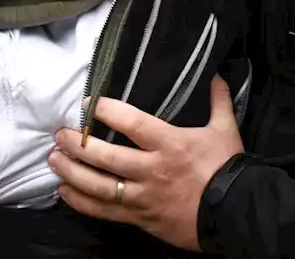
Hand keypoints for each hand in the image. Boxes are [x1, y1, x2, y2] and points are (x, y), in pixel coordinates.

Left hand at [48, 76, 242, 251]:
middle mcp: (152, 169)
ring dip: (71, 171)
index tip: (88, 102)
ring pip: (99, 185)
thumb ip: (218, 102)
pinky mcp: (141, 217)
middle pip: (105, 156)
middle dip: (76, 144)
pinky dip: (81, 201)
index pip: (131, 122)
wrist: (241, 216)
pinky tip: (65, 190)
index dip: (105, 110)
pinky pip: (105, 211)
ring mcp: (144, 196)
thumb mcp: (226, 131)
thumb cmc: (229, 170)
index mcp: (170, 144)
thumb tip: (217, 75)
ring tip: (53, 158)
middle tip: (60, 133)